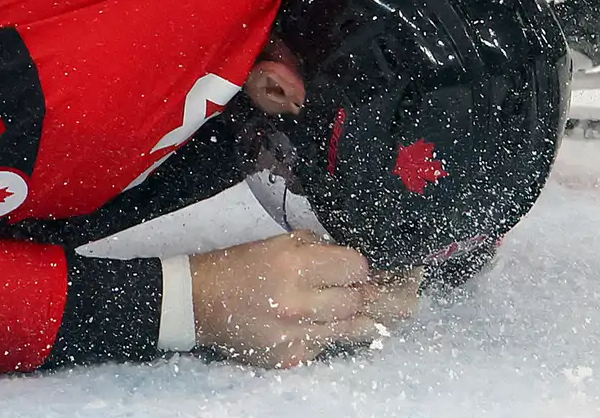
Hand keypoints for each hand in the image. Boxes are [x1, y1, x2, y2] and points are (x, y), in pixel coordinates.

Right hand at [189, 231, 425, 365]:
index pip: (357, 268)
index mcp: (296, 265)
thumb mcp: (279, 242)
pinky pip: (327, 347)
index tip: (372, 267)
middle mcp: (300, 302)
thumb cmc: (239, 265)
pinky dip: (334, 336)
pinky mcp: (290, 358)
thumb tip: (355, 260)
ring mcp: (296, 335)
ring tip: (393, 312)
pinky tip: (336, 325)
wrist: (199, 302)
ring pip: (353, 329)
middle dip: (379, 292)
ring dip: (370, 318)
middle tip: (400, 288)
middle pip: (361, 300)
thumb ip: (320, 249)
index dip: (367, 267)